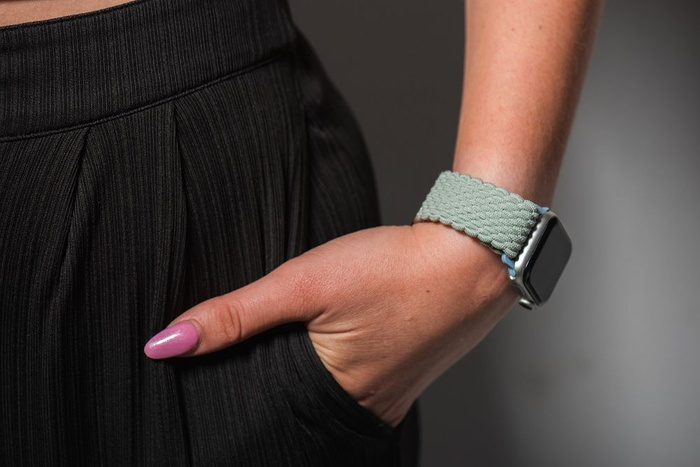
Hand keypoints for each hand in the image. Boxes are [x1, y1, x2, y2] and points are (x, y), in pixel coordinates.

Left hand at [144, 221, 518, 427]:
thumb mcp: (303, 283)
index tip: (213, 377)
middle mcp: (363, 409)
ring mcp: (388, 397)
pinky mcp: (402, 377)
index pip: (261, 415)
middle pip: (291, 409)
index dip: (232, 393)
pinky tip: (328, 344)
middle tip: (249, 355)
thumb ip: (234, 314)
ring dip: (298, 376)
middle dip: (265, 386)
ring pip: (321, 398)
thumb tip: (166, 343)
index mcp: (334, 397)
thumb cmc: (395, 269)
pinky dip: (330, 368)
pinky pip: (352, 386)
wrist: (473, 257)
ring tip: (289, 347)